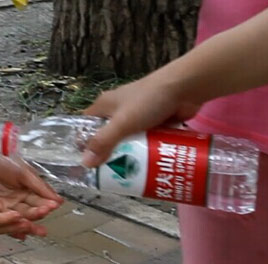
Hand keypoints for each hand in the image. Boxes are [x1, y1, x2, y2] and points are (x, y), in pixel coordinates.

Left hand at [0, 139, 62, 238]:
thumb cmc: (1, 158)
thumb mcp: (24, 172)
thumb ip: (40, 186)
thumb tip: (59, 200)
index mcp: (25, 192)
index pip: (39, 203)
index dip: (46, 205)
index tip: (54, 205)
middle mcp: (15, 202)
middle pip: (29, 213)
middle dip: (37, 214)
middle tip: (45, 211)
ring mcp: (2, 206)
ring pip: (16, 219)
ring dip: (25, 222)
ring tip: (33, 221)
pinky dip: (8, 223)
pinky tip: (16, 223)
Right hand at [80, 72, 202, 167]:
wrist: (183, 88)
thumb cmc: (147, 101)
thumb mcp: (122, 123)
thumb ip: (104, 142)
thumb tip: (84, 163)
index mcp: (105, 105)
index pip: (87, 125)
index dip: (84, 142)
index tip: (85, 164)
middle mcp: (119, 110)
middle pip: (110, 137)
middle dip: (111, 155)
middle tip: (111, 177)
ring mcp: (139, 117)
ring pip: (131, 141)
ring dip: (132, 156)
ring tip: (132, 179)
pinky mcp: (156, 122)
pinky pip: (148, 141)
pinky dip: (148, 152)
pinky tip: (150, 167)